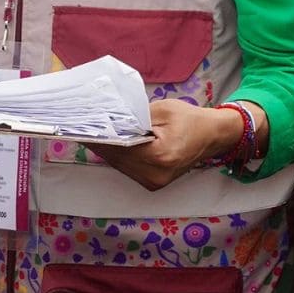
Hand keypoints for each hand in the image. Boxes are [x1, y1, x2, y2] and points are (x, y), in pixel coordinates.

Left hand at [85, 99, 242, 190]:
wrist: (213, 136)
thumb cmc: (190, 119)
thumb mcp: (161, 110)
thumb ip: (133, 117)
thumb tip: (107, 118)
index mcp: (160, 156)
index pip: (119, 146)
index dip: (99, 135)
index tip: (81, 125)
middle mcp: (155, 175)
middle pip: (115, 157)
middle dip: (99, 140)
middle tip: (80, 124)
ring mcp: (154, 182)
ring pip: (119, 164)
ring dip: (105, 148)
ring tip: (90, 130)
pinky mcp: (153, 182)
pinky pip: (127, 167)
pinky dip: (117, 154)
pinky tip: (108, 140)